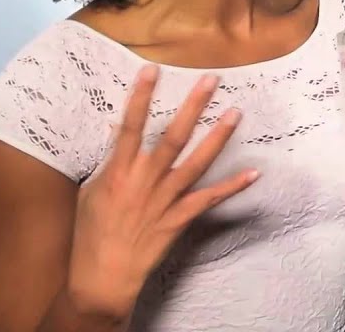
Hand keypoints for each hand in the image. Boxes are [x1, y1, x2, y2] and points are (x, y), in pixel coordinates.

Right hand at [65, 66, 258, 320]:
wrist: (103, 275)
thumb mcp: (92, 190)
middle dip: (192, 107)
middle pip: (172, 137)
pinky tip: (252, 174)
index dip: (140, 97)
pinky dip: (231, 187)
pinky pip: (209, 199)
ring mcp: (165, 200)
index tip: (152, 69)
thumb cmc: (91, 232)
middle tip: (211, 80)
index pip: (131, 126)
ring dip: (217, 137)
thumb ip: (108, 159)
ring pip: (196, 163)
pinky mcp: (179, 219)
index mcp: (119, 172)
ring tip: (236, 113)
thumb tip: (115, 130)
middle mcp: (145, 181)